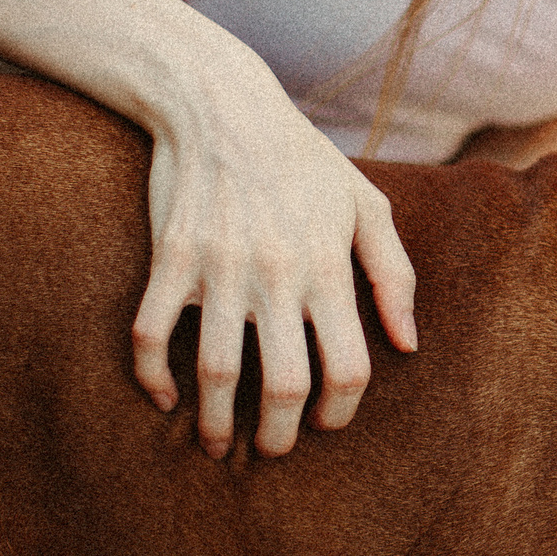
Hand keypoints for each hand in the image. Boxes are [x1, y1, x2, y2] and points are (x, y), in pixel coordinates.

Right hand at [133, 79, 417, 457]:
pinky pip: (152, 335)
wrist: (224, 106)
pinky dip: (150, 377)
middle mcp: (278, 274)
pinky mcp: (170, 258)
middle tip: (273, 449)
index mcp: (330, 267)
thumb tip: (406, 345)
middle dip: (279, 436)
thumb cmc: (305, 162)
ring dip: (215, 423)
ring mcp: (219, 268)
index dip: (340, 412)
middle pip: (284, 387)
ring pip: (216, 374)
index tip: (328, 424)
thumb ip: (394, 276)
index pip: (347, 368)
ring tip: (217, 443)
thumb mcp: (367, 206)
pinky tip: (162, 398)